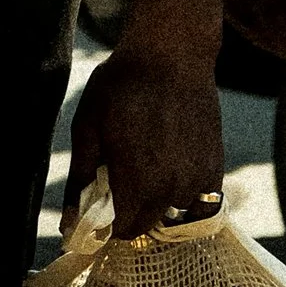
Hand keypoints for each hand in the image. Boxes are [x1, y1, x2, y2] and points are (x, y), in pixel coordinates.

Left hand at [65, 43, 225, 239]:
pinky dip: (184, 191)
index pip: (124, 231)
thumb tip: (70, 223)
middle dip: (129, 214)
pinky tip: (169, 164)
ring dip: (157, 200)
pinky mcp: (215, 166)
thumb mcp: (87, 129)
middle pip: (148, 224)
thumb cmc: (121, 87)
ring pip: (173, 210)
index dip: (107, 226)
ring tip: (144, 164)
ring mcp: (198, 179)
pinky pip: (200, 198)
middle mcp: (172, 189)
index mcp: (137, 184)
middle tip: (116, 183)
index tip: (99, 210)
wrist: (171, 55)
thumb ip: (79, 181)